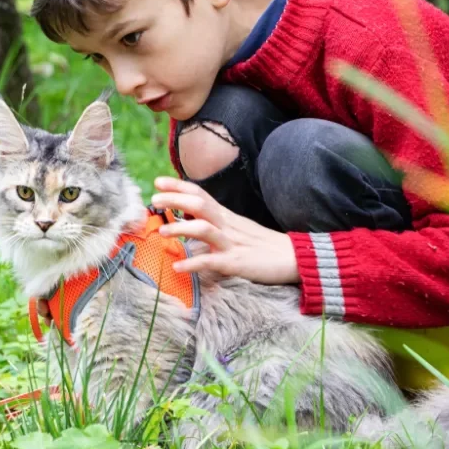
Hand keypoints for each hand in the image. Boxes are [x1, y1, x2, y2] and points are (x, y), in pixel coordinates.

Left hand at [151, 177, 299, 285]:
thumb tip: (189, 224)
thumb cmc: (262, 245)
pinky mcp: (237, 262)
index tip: (158, 181)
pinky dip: (194, 264)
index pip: (200, 194)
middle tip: (154, 199)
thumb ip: (214, 223)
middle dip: (175, 200)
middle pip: (199, 205)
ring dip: (181, 228)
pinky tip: (178, 267)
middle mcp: (228, 225)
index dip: (179, 186)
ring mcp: (232, 243)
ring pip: (204, 229)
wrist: (294, 258)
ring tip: (161, 231)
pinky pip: (212, 262)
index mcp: (226, 216)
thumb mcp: (237, 229)